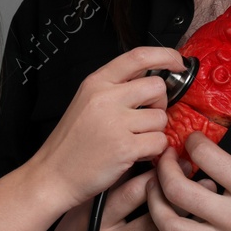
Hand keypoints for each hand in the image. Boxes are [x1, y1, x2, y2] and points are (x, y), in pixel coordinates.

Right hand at [18, 168, 216, 230]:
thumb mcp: (81, 210)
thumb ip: (108, 188)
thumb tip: (140, 157)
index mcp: (95, 221)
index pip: (131, 194)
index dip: (159, 176)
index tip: (177, 163)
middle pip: (155, 223)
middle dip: (183, 203)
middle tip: (205, 187)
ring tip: (202, 218)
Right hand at [33, 46, 186, 205]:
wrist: (52, 175)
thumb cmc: (72, 142)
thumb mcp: (87, 102)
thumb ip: (115, 88)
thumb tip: (152, 79)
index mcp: (96, 82)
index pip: (138, 56)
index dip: (165, 55)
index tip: (177, 62)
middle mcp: (105, 97)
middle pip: (157, 87)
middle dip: (160, 104)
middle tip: (146, 118)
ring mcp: (115, 122)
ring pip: (161, 118)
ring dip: (154, 132)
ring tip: (133, 140)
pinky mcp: (125, 147)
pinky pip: (159, 142)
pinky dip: (152, 151)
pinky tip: (134, 154)